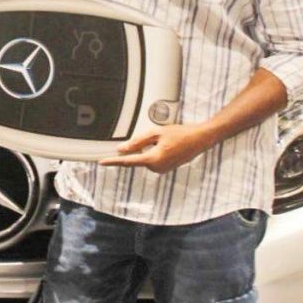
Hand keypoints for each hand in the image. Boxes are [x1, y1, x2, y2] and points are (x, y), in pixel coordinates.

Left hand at [98, 124, 214, 173]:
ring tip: (165, 139)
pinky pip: (153, 158)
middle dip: (140, 146)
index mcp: (153, 159)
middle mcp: (157, 168)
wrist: (200, 140)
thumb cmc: (180, 134)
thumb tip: (122, 149)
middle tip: (156, 136)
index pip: (128, 161)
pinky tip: (166, 143)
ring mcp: (162, 169)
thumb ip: (137, 141)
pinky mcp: (166, 167)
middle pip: (138, 157)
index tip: (102, 162)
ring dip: (148, 148)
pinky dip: (154, 150)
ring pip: (145, 157)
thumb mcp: (156, 133)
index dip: (113, 161)